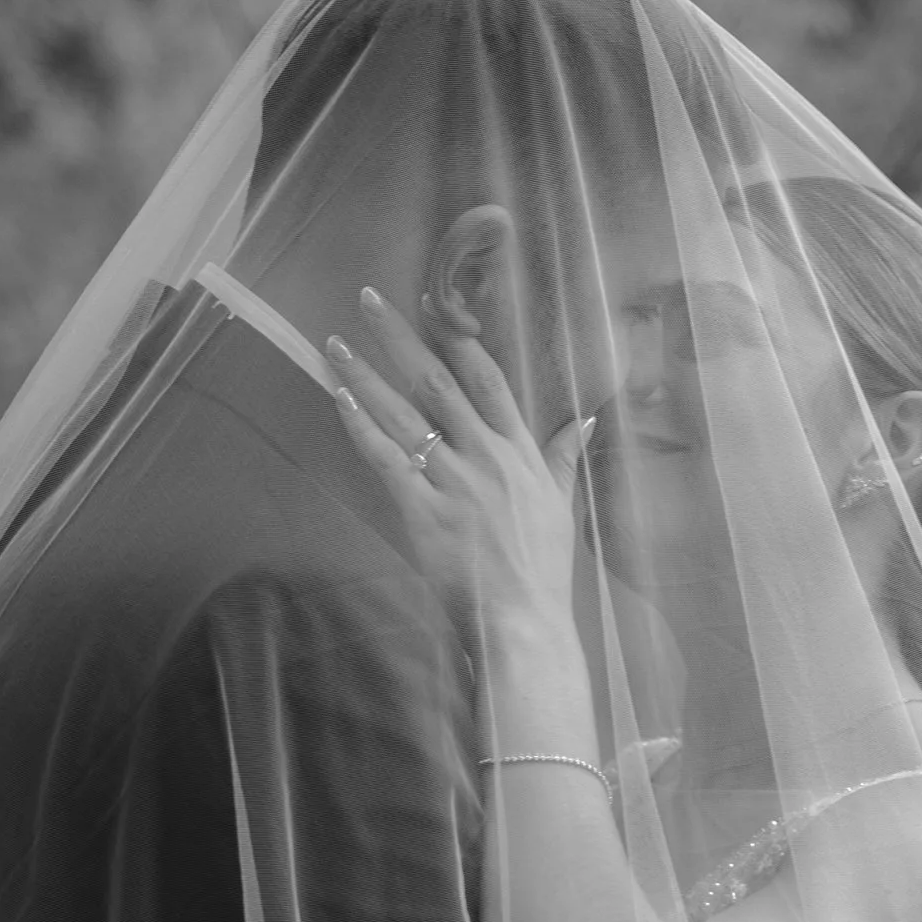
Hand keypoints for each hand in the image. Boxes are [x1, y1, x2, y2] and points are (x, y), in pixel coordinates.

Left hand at [326, 286, 590, 630]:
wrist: (524, 623)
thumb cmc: (543, 571)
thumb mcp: (563, 506)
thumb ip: (566, 456)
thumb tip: (586, 417)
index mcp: (519, 452)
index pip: (486, 378)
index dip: (455, 337)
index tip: (430, 303)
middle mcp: (486, 456)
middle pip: (437, 381)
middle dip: (399, 338)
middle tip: (368, 298)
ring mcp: (453, 482)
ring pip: (405, 413)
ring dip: (366, 374)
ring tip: (335, 343)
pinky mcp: (423, 512)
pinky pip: (386, 459)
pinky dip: (361, 427)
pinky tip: (339, 399)